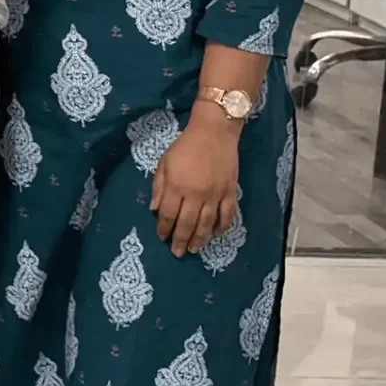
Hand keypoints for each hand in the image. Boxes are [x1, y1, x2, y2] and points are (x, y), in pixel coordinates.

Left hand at [154, 114, 241, 256]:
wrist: (214, 132)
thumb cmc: (185, 146)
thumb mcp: (164, 163)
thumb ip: (159, 187)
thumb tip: (155, 210)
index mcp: (177, 186)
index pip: (169, 215)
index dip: (164, 228)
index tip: (162, 237)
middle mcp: (196, 194)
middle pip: (187, 223)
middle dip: (181, 240)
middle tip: (178, 253)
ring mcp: (215, 194)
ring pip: (207, 223)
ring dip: (200, 238)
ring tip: (195, 249)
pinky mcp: (230, 192)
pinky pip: (228, 214)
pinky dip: (223, 226)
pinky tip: (217, 234)